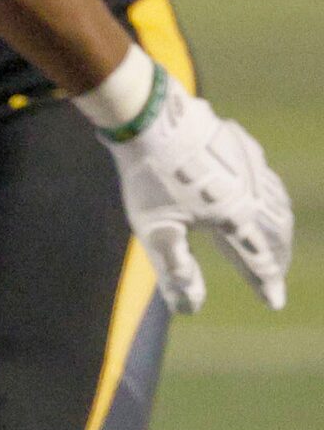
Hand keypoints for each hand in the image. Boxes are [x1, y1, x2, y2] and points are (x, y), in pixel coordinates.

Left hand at [99, 73, 292, 315]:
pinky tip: (268, 200)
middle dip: (276, 259)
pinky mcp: (244, 148)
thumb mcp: (158, 233)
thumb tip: (191, 308)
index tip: (275, 302)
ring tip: (277, 246)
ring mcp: (251, 168)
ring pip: (276, 205)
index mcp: (235, 218)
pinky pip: (268, 179)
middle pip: (273, 234)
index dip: (266, 284)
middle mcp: (252, 194)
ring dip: (279, 230)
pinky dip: (274, 199)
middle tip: (273, 277)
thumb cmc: (150, 180)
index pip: (256, 260)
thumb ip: (177, 270)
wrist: (153, 122)